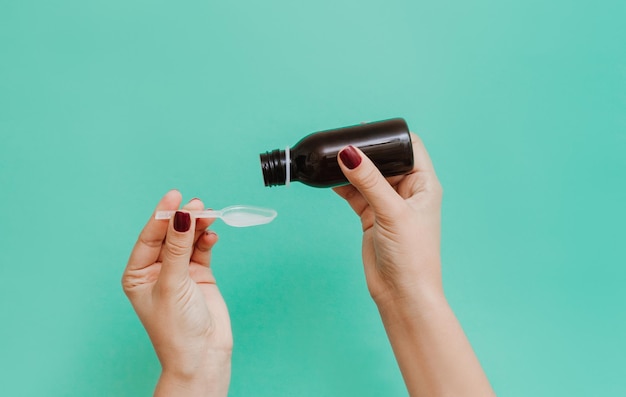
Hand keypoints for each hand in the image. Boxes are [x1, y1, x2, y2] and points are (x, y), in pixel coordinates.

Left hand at [122, 190, 231, 396]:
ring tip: (209, 214)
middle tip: (198, 205)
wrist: (203, 356)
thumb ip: (179, 248)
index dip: (162, 215)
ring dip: (198, 227)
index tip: (175, 196)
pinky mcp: (200, 275)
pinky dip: (207, 240)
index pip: (149, 237)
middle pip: (170, 235)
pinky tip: (212, 234)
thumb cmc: (177, 328)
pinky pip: (202, 250)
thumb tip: (182, 215)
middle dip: (183, 219)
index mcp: (138, 274)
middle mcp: (157, 270)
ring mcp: (180, 272)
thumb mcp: (174, 283)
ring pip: (188, 240)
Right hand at [334, 134, 443, 305]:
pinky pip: (356, 194)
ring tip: (331, 160)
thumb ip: (369, 181)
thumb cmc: (411, 256)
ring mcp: (388, 204)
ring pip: (367, 177)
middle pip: (385, 160)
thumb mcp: (391, 212)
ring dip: (351, 169)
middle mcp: (407, 191)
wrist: (401, 294)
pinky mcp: (372, 217)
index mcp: (424, 184)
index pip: (410, 148)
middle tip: (342, 143)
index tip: (368, 130)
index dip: (391, 137)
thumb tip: (349, 153)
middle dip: (365, 152)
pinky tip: (329, 181)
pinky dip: (343, 187)